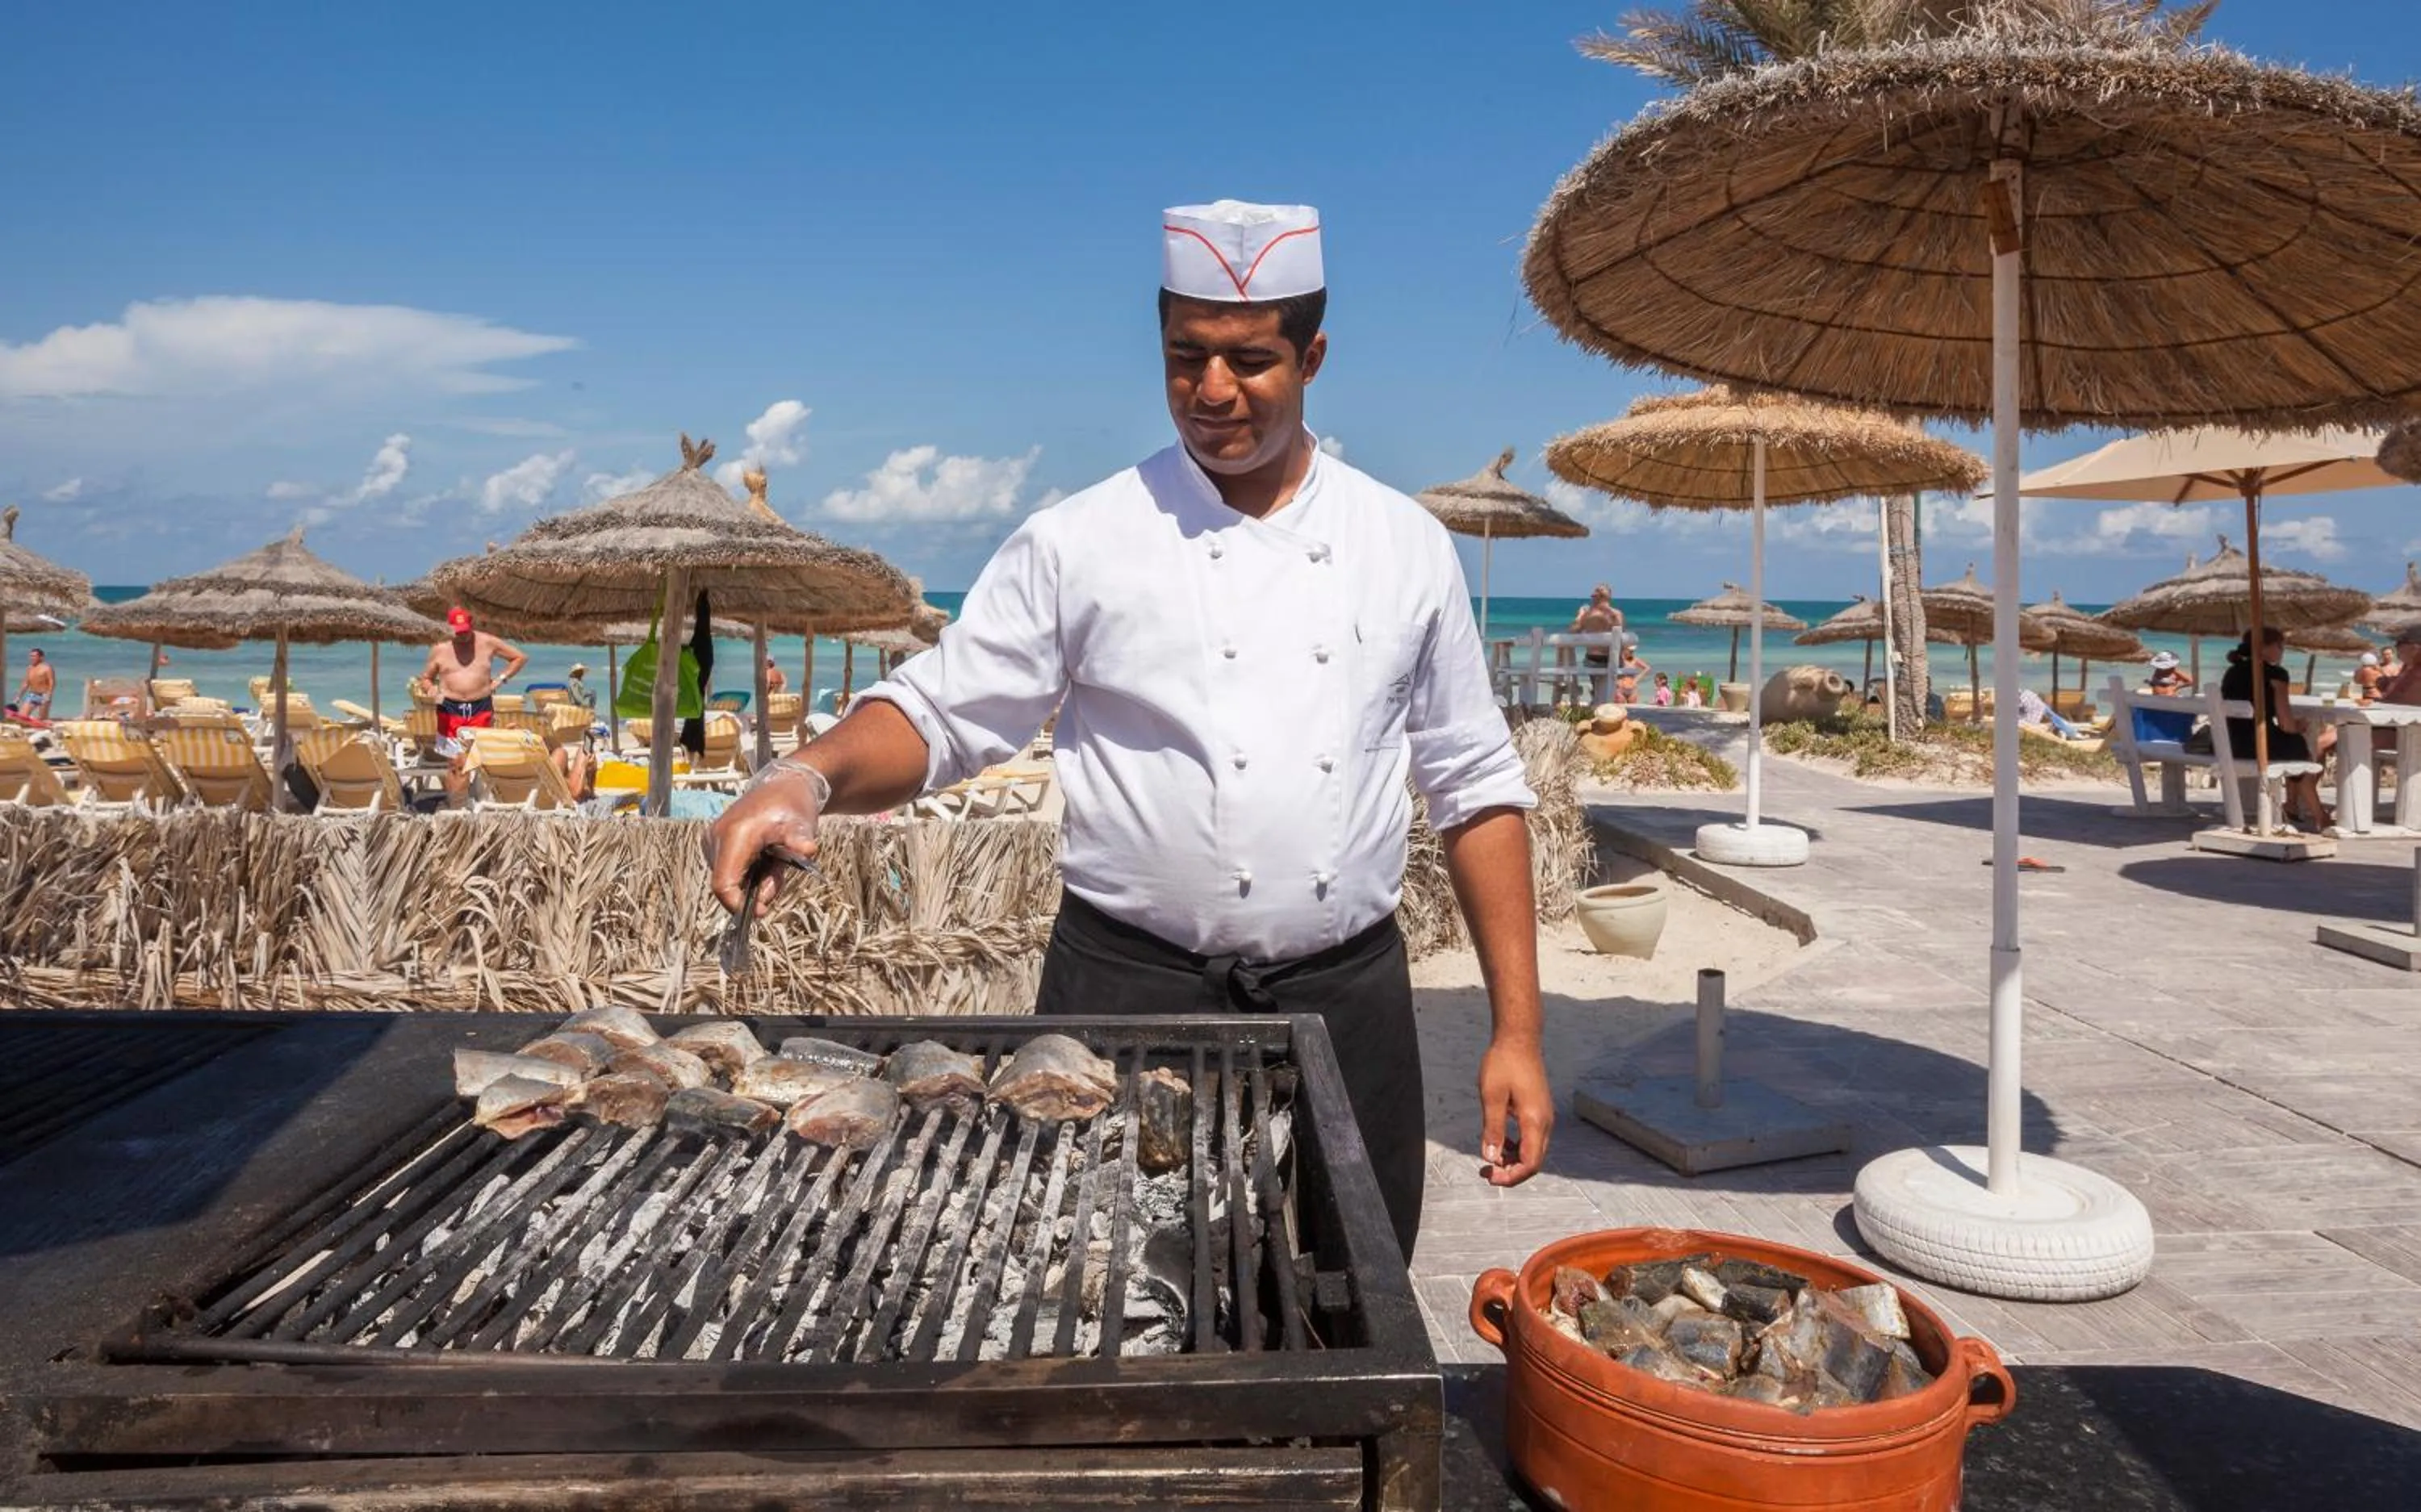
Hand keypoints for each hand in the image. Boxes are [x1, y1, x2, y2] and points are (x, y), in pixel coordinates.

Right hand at [705, 763, 825, 912]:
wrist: (783, 786)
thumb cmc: (792, 806)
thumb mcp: (802, 825)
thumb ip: (800, 842)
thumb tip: (807, 851)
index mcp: (735, 834)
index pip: (723, 884)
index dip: (739, 905)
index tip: (762, 911)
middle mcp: (716, 838)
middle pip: (727, 885)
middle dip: (754, 890)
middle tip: (778, 874)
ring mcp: (712, 841)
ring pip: (729, 880)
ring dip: (753, 881)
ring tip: (774, 861)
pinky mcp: (714, 844)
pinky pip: (728, 871)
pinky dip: (748, 873)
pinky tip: (764, 858)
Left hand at [1477, 1037, 1552, 1186]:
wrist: (1519, 1039)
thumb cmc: (1504, 1063)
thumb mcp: (1491, 1096)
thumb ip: (1492, 1129)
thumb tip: (1490, 1158)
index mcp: (1534, 1120)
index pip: (1530, 1163)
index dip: (1511, 1177)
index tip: (1489, 1176)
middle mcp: (1544, 1122)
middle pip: (1534, 1161)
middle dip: (1511, 1172)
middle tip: (1486, 1172)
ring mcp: (1544, 1116)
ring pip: (1533, 1151)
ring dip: (1513, 1161)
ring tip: (1490, 1160)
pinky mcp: (1539, 1111)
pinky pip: (1532, 1138)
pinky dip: (1517, 1147)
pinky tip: (1500, 1142)